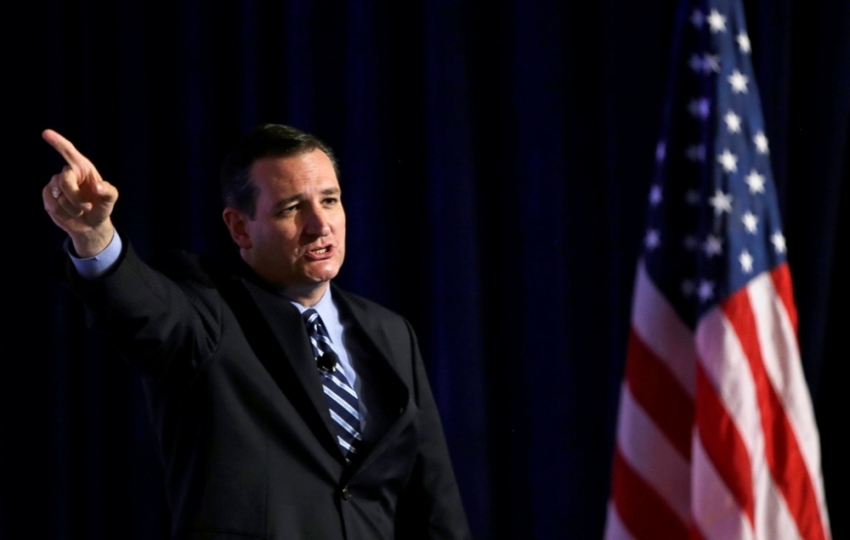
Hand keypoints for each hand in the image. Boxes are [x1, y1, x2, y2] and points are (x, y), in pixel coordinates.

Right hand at [42, 129, 118, 256]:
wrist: (92, 225)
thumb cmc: (102, 207)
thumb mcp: (110, 199)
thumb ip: (108, 191)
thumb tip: (97, 186)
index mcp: (83, 168)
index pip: (69, 152)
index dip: (58, 142)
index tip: (46, 133)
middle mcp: (68, 173)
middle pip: (65, 180)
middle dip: (76, 198)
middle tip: (88, 207)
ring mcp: (56, 184)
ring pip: (59, 197)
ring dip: (73, 209)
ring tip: (80, 210)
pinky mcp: (48, 196)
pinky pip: (53, 205)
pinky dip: (64, 214)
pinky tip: (70, 214)